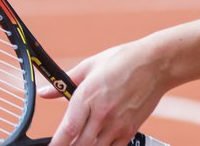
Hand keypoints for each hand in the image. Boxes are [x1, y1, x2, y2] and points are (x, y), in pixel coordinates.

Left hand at [45, 41, 167, 145]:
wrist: (155, 64)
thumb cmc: (122, 61)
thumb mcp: (89, 66)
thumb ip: (64, 83)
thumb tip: (44, 92)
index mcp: (88, 96)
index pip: (68, 129)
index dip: (57, 143)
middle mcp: (102, 113)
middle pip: (80, 144)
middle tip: (64, 144)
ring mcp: (117, 124)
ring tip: (80, 141)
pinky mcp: (130, 130)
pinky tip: (97, 142)